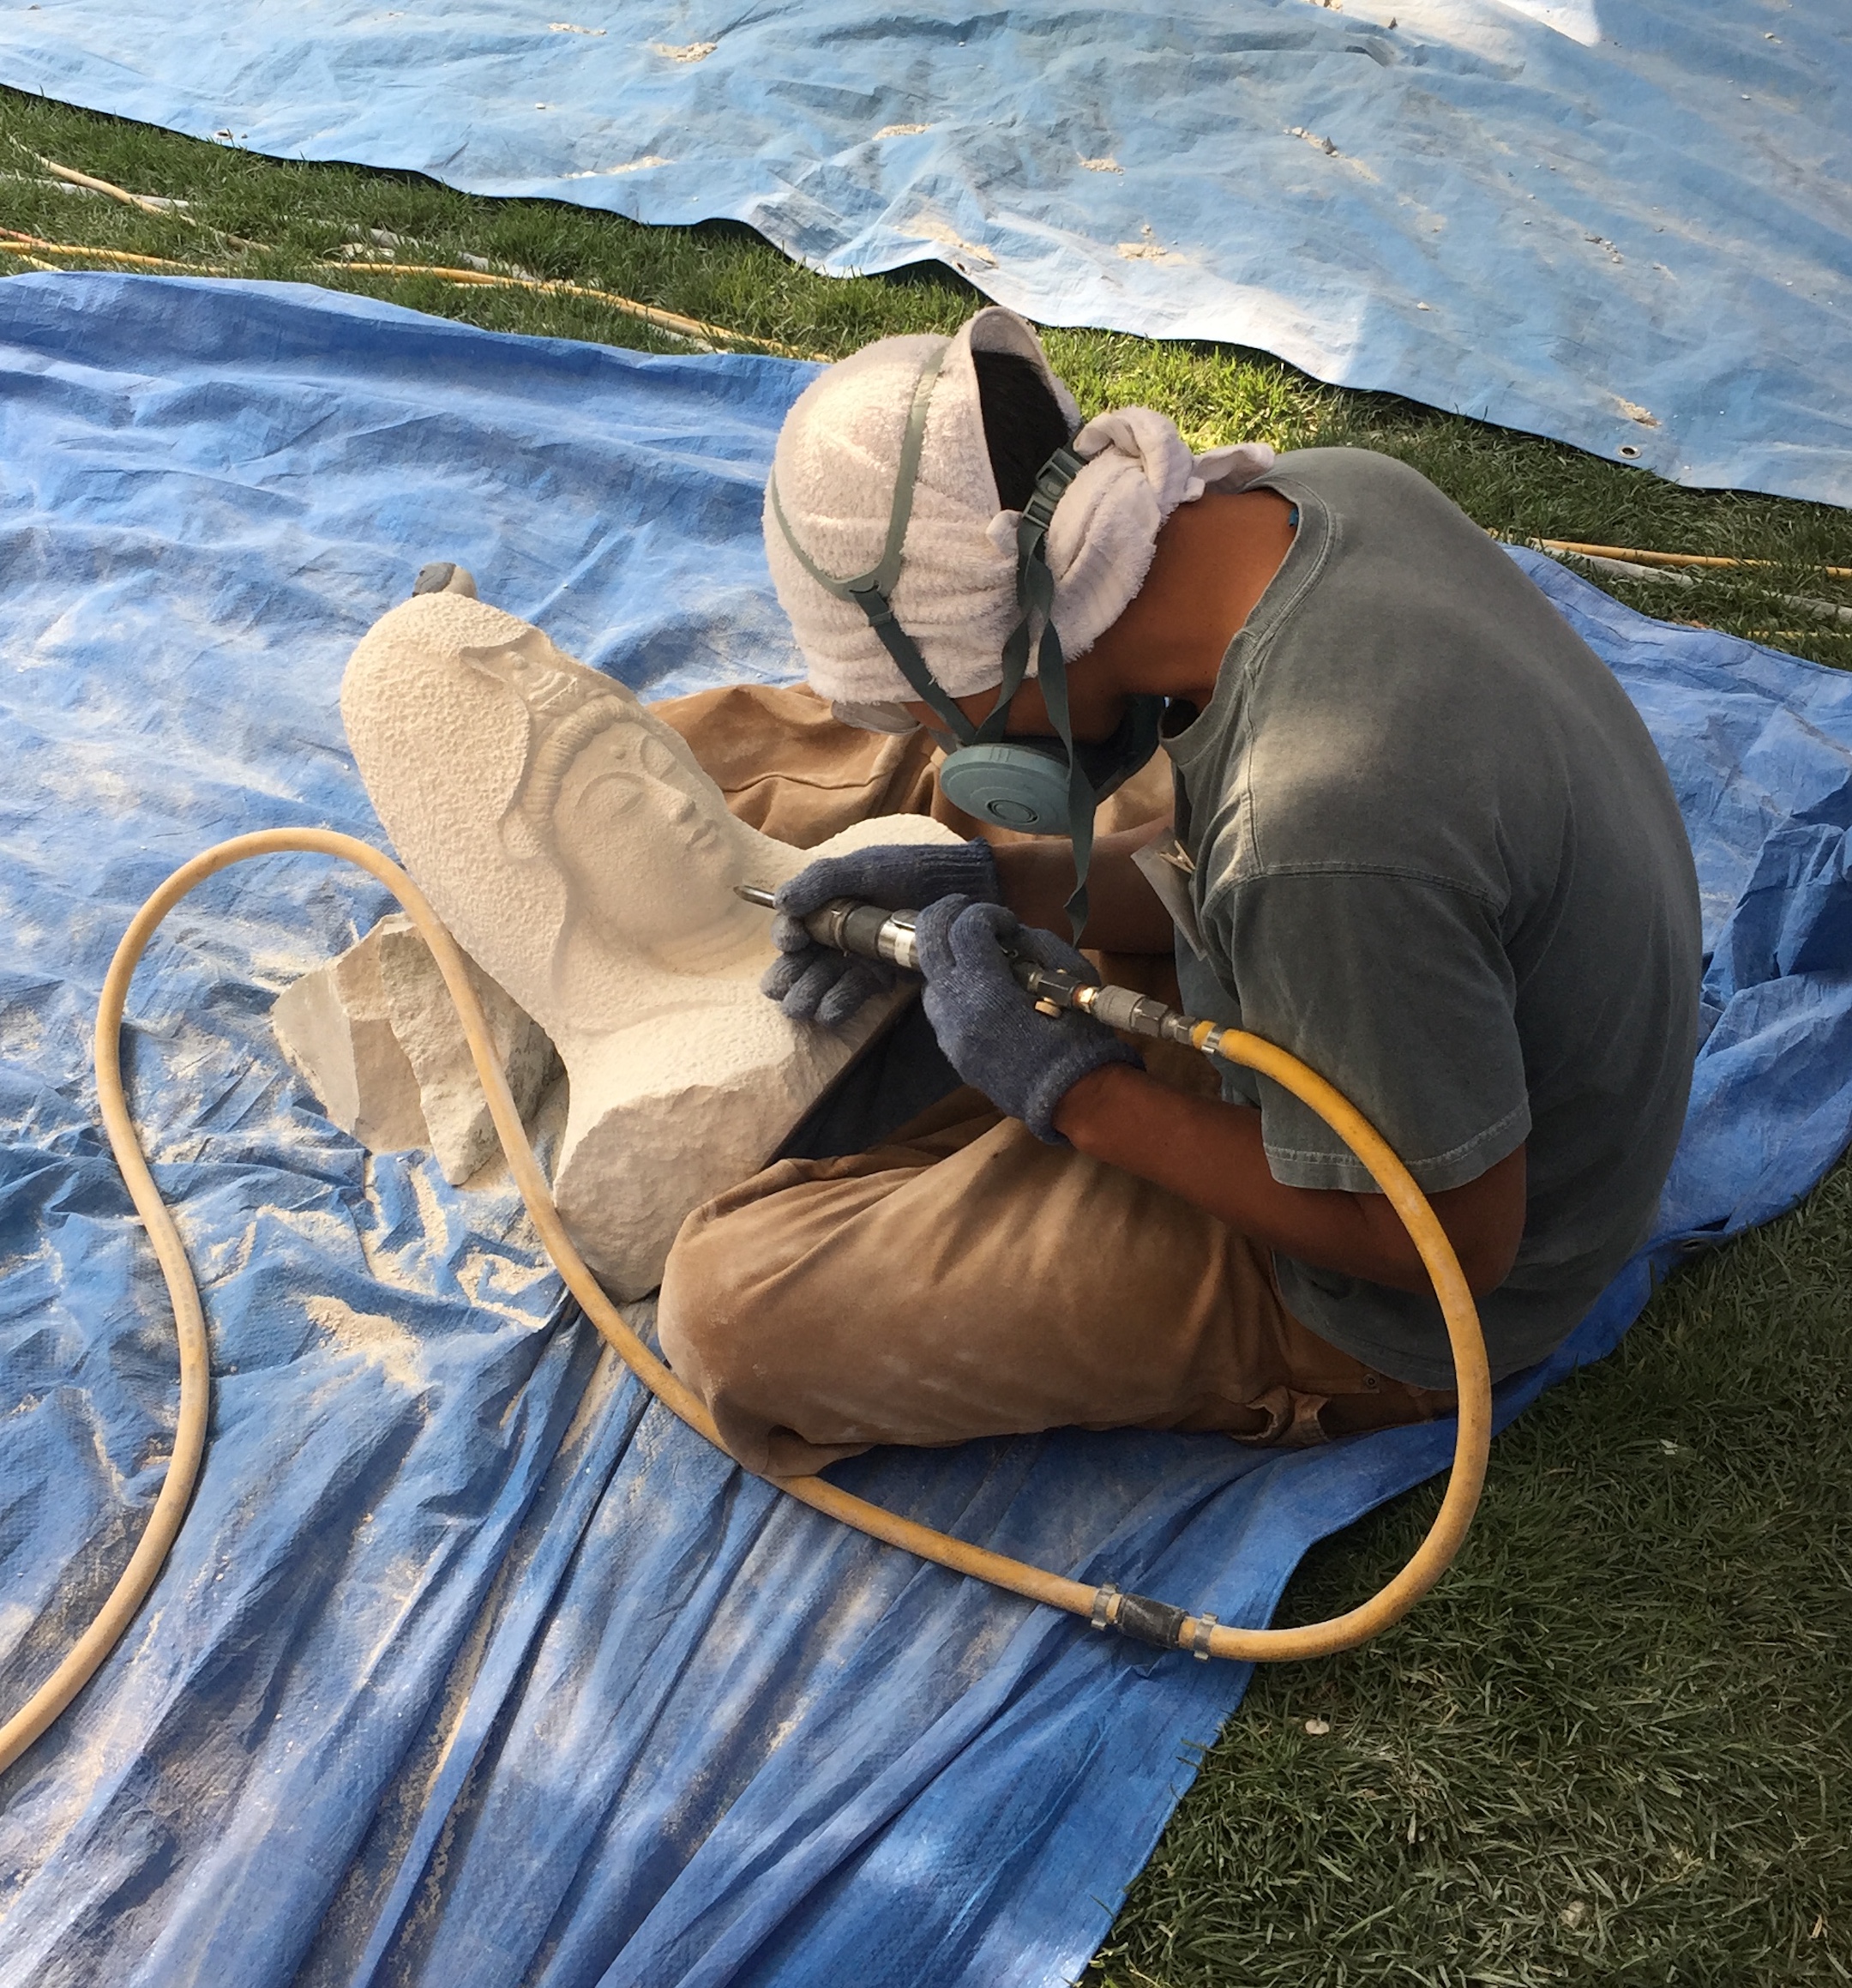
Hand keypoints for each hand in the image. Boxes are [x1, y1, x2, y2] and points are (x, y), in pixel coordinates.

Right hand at [762, 838, 999, 1028]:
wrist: (961, 889)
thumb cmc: (910, 870)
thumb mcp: (865, 867)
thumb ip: (823, 880)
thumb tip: (781, 902)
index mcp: (828, 902)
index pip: (796, 923)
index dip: (787, 934)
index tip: (793, 941)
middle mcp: (838, 932)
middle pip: (804, 958)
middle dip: (789, 976)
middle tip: (778, 991)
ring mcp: (859, 956)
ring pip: (824, 979)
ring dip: (809, 994)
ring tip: (799, 1008)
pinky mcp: (880, 977)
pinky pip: (853, 992)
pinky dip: (838, 1004)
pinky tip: (826, 1013)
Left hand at [913, 896, 1141, 1142]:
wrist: (1072, 1096)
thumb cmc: (1079, 1036)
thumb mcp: (1071, 977)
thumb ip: (1037, 944)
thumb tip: (1011, 933)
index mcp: (988, 993)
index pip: (966, 930)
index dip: (986, 914)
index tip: (1007, 922)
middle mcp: (957, 1011)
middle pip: (929, 944)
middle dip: (947, 917)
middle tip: (969, 911)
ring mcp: (950, 1034)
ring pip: (929, 978)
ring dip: (948, 956)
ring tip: (974, 951)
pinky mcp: (953, 1051)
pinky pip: (940, 1008)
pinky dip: (953, 988)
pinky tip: (978, 987)